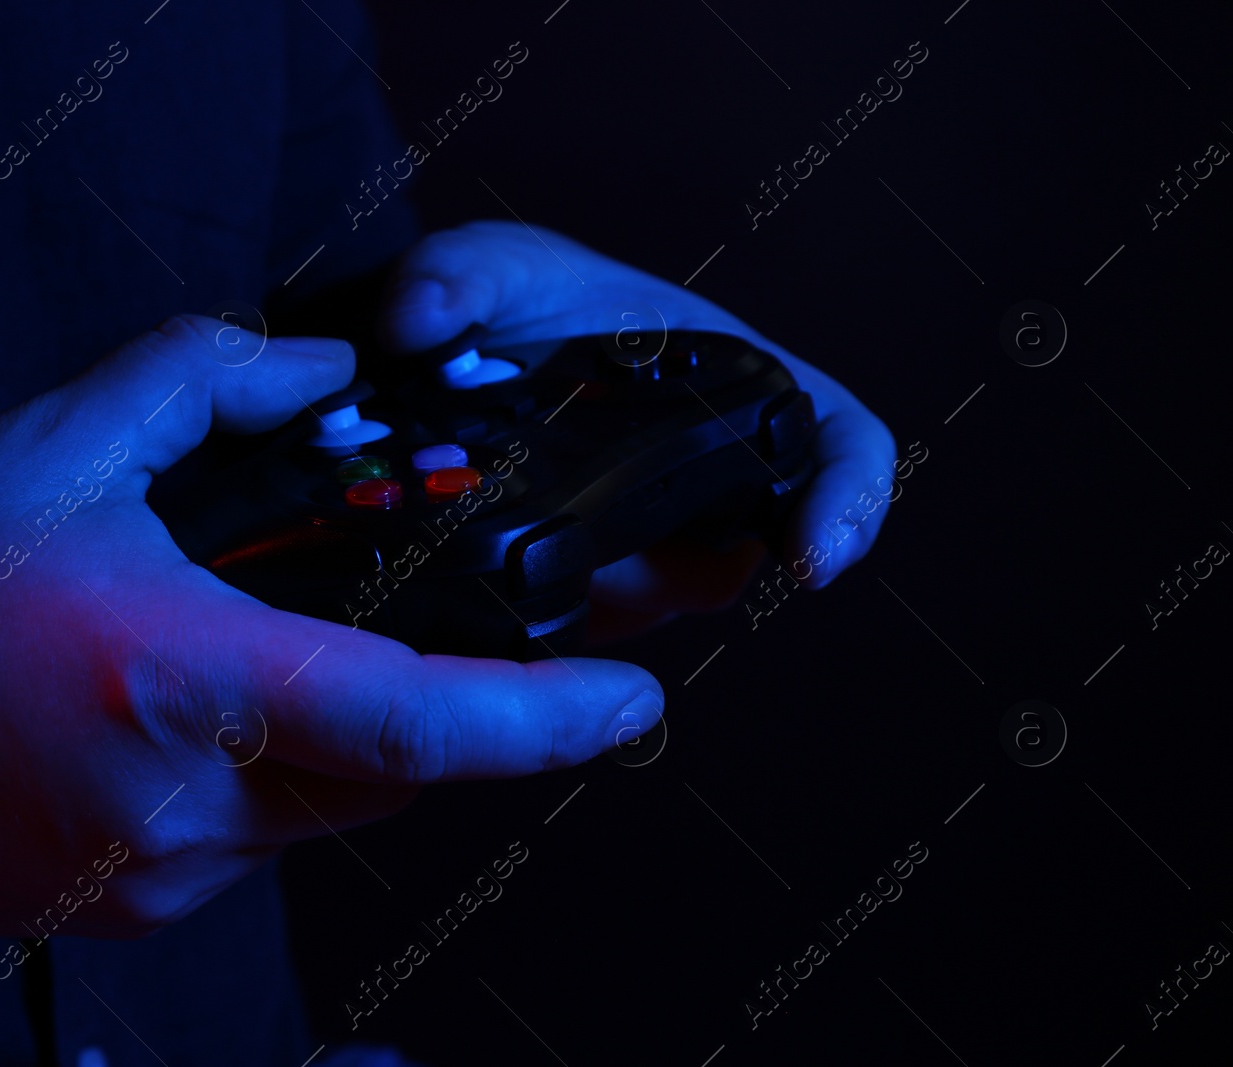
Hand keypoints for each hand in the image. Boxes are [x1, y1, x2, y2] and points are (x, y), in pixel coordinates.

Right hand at [0, 316, 661, 937]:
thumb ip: (208, 382)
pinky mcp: (143, 904)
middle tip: (409, 620)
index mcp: (179, 680)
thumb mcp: (53, 447)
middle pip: (390, 766)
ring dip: (341, 731)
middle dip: (432, 698)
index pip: (407, 720)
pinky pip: (263, 838)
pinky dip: (272, 771)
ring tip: (260, 646)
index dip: (540, 718)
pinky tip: (193, 710)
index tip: (631, 697)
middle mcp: (189, 803)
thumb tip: (327, 373)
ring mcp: (168, 872)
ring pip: (330, 807)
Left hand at [381, 221, 896, 639]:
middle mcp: (705, 468)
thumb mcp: (487, 267)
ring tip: (529, 555)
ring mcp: (651, 534)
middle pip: (745, 550)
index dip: (851, 500)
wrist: (451, 350)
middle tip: (600, 560)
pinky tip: (500, 595)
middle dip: (678, 570)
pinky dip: (553, 617)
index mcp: (729, 382)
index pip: (839, 441)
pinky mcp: (591, 582)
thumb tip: (415, 319)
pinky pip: (592, 626)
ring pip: (662, 600)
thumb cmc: (510, 297)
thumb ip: (458, 276)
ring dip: (606, 594)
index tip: (812, 559)